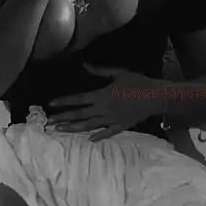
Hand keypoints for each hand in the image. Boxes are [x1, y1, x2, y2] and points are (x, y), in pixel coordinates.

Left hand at [47, 65, 163, 139]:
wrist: (156, 96)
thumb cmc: (138, 82)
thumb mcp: (119, 73)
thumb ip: (100, 71)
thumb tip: (85, 65)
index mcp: (102, 95)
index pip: (78, 100)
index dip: (64, 102)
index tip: (52, 104)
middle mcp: (104, 110)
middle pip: (79, 115)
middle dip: (63, 118)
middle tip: (49, 122)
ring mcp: (112, 119)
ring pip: (89, 125)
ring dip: (74, 128)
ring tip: (61, 130)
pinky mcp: (121, 126)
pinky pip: (107, 133)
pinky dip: (98, 136)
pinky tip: (89, 139)